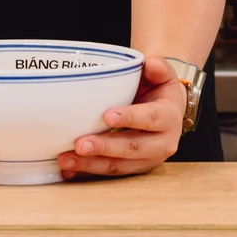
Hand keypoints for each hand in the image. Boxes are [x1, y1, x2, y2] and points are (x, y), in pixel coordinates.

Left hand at [58, 57, 184, 178]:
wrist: (167, 112)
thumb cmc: (159, 91)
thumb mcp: (163, 75)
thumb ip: (158, 68)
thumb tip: (149, 64)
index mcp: (168, 118)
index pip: (150, 119)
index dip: (130, 118)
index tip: (107, 117)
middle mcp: (162, 143)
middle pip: (132, 148)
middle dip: (105, 148)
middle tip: (80, 144)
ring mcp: (147, 160)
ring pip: (119, 166)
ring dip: (92, 165)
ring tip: (67, 159)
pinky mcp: (133, 169)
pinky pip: (110, 173)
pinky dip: (88, 172)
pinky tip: (69, 171)